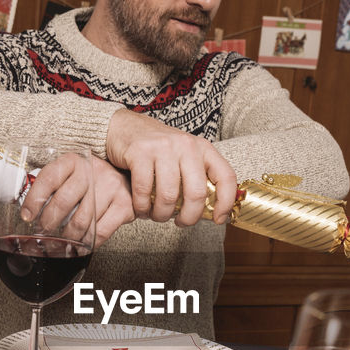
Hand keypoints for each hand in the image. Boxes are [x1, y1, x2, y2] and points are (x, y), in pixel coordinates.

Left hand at [24, 150, 134, 245]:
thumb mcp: (72, 173)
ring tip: (63, 240)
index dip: (34, 200)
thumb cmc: (94, 179)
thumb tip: (27, 210)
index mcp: (74, 161)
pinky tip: (81, 245)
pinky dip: (87, 243)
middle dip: (49, 223)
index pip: (49, 179)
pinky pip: (100, 232)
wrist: (131, 175)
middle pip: (63, 202)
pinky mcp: (124, 205)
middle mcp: (92, 171)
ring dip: (67, 236)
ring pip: (81, 221)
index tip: (27, 216)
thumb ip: (53, 186)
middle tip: (44, 232)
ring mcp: (111, 187)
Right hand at [105, 109, 237, 225]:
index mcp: (202, 148)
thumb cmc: (156, 149)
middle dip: (189, 217)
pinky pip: (144, 191)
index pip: (225, 176)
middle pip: (196, 193)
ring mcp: (163, 147)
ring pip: (169, 196)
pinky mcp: (140, 152)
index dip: (225, 202)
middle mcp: (186, 145)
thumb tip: (210, 211)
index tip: (219, 219)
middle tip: (181, 223)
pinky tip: (142, 209)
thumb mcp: (184, 157)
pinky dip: (142, 207)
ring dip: (162, 214)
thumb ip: (196, 178)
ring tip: (157, 216)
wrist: (123, 127)